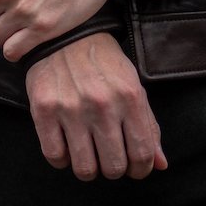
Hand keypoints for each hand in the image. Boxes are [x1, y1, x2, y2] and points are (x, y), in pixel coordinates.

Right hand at [25, 34, 167, 180]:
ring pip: (85, 169)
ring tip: (88, 154)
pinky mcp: (44, 110)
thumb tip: (160, 164)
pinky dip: (62, 159)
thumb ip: (149, 126)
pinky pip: (55, 157)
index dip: (141, 169)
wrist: (67, 35)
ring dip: (89, 168)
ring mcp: (71, 108)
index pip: (142, 154)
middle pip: (114, 167)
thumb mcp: (134, 87)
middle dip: (114, 169)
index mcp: (130, 97)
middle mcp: (102, 105)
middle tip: (109, 157)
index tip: (135, 167)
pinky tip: (67, 145)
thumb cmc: (105, 64)